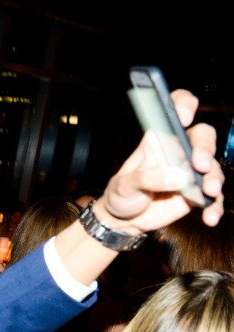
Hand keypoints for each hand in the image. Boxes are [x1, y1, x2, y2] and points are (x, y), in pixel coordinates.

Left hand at [98, 89, 224, 230]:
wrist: (121, 221)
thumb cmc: (121, 194)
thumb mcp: (124, 185)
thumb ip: (146, 178)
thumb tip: (177, 176)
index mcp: (159, 140)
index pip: (175, 110)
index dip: (183, 106)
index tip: (184, 117)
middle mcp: (178, 152)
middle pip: (202, 137)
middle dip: (205, 148)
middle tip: (200, 165)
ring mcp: (189, 173)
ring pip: (213, 167)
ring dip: (214, 178)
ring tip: (209, 191)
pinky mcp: (195, 194)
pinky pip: (213, 198)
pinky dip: (214, 206)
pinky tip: (210, 217)